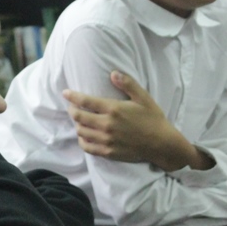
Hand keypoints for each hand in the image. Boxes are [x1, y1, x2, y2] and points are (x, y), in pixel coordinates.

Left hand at [62, 71, 208, 171]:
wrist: (161, 144)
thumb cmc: (153, 118)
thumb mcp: (143, 97)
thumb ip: (128, 84)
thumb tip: (113, 73)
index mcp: (114, 109)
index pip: (86, 101)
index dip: (72, 96)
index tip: (65, 93)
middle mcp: (107, 125)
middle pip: (79, 117)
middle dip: (72, 110)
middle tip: (72, 107)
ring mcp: (107, 140)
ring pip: (81, 132)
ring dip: (77, 125)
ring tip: (80, 121)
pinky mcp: (108, 152)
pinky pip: (87, 147)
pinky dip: (82, 141)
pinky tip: (84, 136)